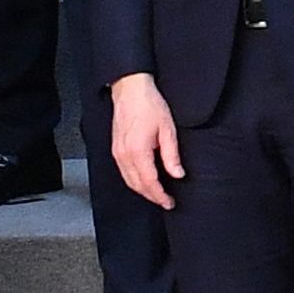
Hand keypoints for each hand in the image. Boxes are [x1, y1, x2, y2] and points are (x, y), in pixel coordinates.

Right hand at [112, 72, 183, 209]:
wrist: (130, 89)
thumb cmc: (149, 105)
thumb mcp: (168, 129)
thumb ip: (171, 155)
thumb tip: (178, 175)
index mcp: (137, 151)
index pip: (149, 182)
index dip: (160, 196)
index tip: (170, 203)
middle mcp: (123, 155)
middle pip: (137, 185)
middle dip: (152, 196)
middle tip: (166, 202)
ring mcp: (117, 152)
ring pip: (128, 180)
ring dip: (143, 190)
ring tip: (158, 195)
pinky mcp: (115, 149)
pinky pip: (124, 172)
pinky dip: (134, 181)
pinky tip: (144, 181)